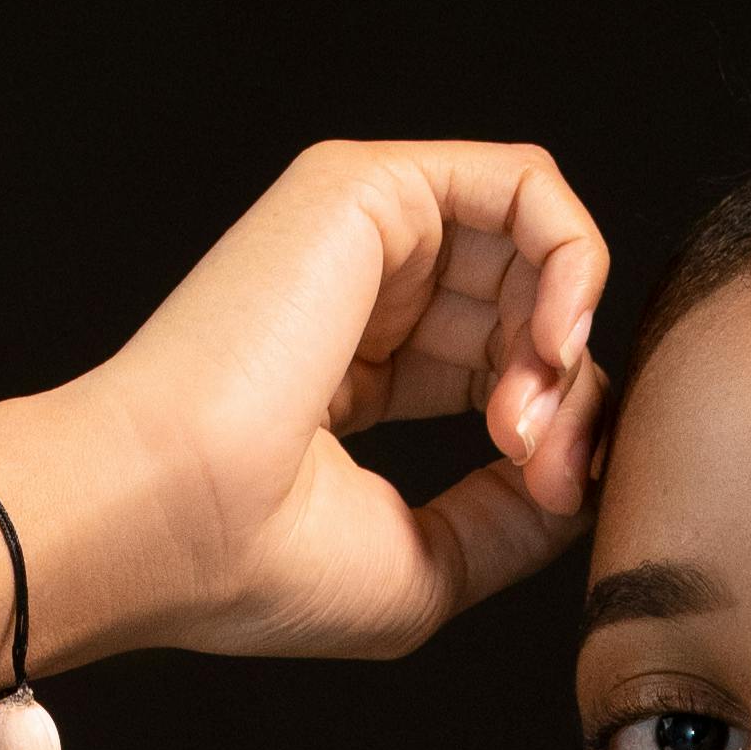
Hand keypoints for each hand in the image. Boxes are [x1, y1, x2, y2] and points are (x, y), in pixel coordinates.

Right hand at [34, 137, 610, 666]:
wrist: (168, 519)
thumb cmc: (261, 564)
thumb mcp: (427, 564)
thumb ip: (516, 516)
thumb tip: (582, 476)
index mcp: (359, 372)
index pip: (505, 370)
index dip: (557, 434)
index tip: (544, 497)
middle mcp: (361, 293)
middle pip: (528, 308)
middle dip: (569, 393)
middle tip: (542, 468)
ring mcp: (363, 234)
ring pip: (536, 243)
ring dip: (567, 337)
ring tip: (525, 418)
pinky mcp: (365, 188)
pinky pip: (523, 185)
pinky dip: (569, 262)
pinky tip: (551, 342)